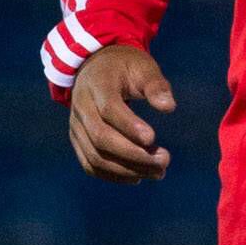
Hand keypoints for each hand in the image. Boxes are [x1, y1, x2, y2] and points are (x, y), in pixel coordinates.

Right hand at [67, 43, 175, 182]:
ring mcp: (76, 126)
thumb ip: (156, 85)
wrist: (95, 68)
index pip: (109, 109)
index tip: (153, 138)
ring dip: (127, 170)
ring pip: (96, 156)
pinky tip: (138, 177)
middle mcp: (81, 107)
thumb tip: (168, 107)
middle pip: (101, 137)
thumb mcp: (143, 67)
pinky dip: (113, 176)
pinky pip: (91, 165)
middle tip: (164, 160)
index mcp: (97, 84)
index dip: (129, 126)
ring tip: (158, 172)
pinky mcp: (78, 140)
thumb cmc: (125, 67)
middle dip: (133, 154)